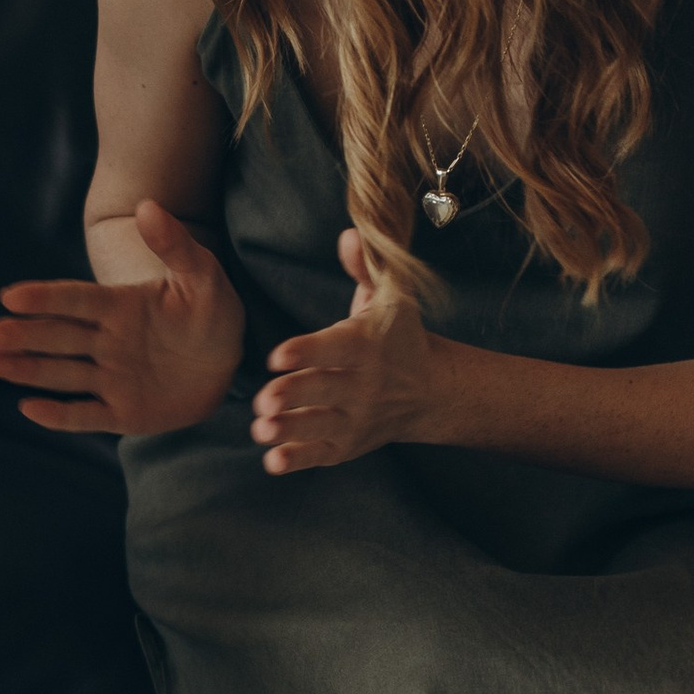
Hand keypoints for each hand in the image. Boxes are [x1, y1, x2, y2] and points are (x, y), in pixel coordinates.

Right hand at [0, 201, 245, 432]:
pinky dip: (59, 415)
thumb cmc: (212, 313)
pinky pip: (86, 415)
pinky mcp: (122, 413)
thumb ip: (175, 245)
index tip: (11, 295)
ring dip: (28, 369)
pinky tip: (29, 408)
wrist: (228, 362)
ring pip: (62, 373)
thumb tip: (147, 206)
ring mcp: (112, 377)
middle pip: (57, 337)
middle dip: (21, 335)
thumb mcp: (203, 275)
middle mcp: (107, 341)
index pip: (76, 300)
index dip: (46, 298)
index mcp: (120, 307)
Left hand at [249, 229, 441, 470]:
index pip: (334, 349)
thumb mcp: (390, 298)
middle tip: (265, 399)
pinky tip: (272, 460)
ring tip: (261, 428)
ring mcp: (354, 419)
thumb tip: (349, 234)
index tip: (278, 356)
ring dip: (290, 429)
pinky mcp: (347, 445)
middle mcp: (361, 386)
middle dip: (294, 395)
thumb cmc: (399, 336)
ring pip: (319, 426)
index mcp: (365, 346)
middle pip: (323, 391)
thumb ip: (366, 268)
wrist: (432, 391)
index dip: (306, 352)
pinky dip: (298, 460)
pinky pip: (321, 455)